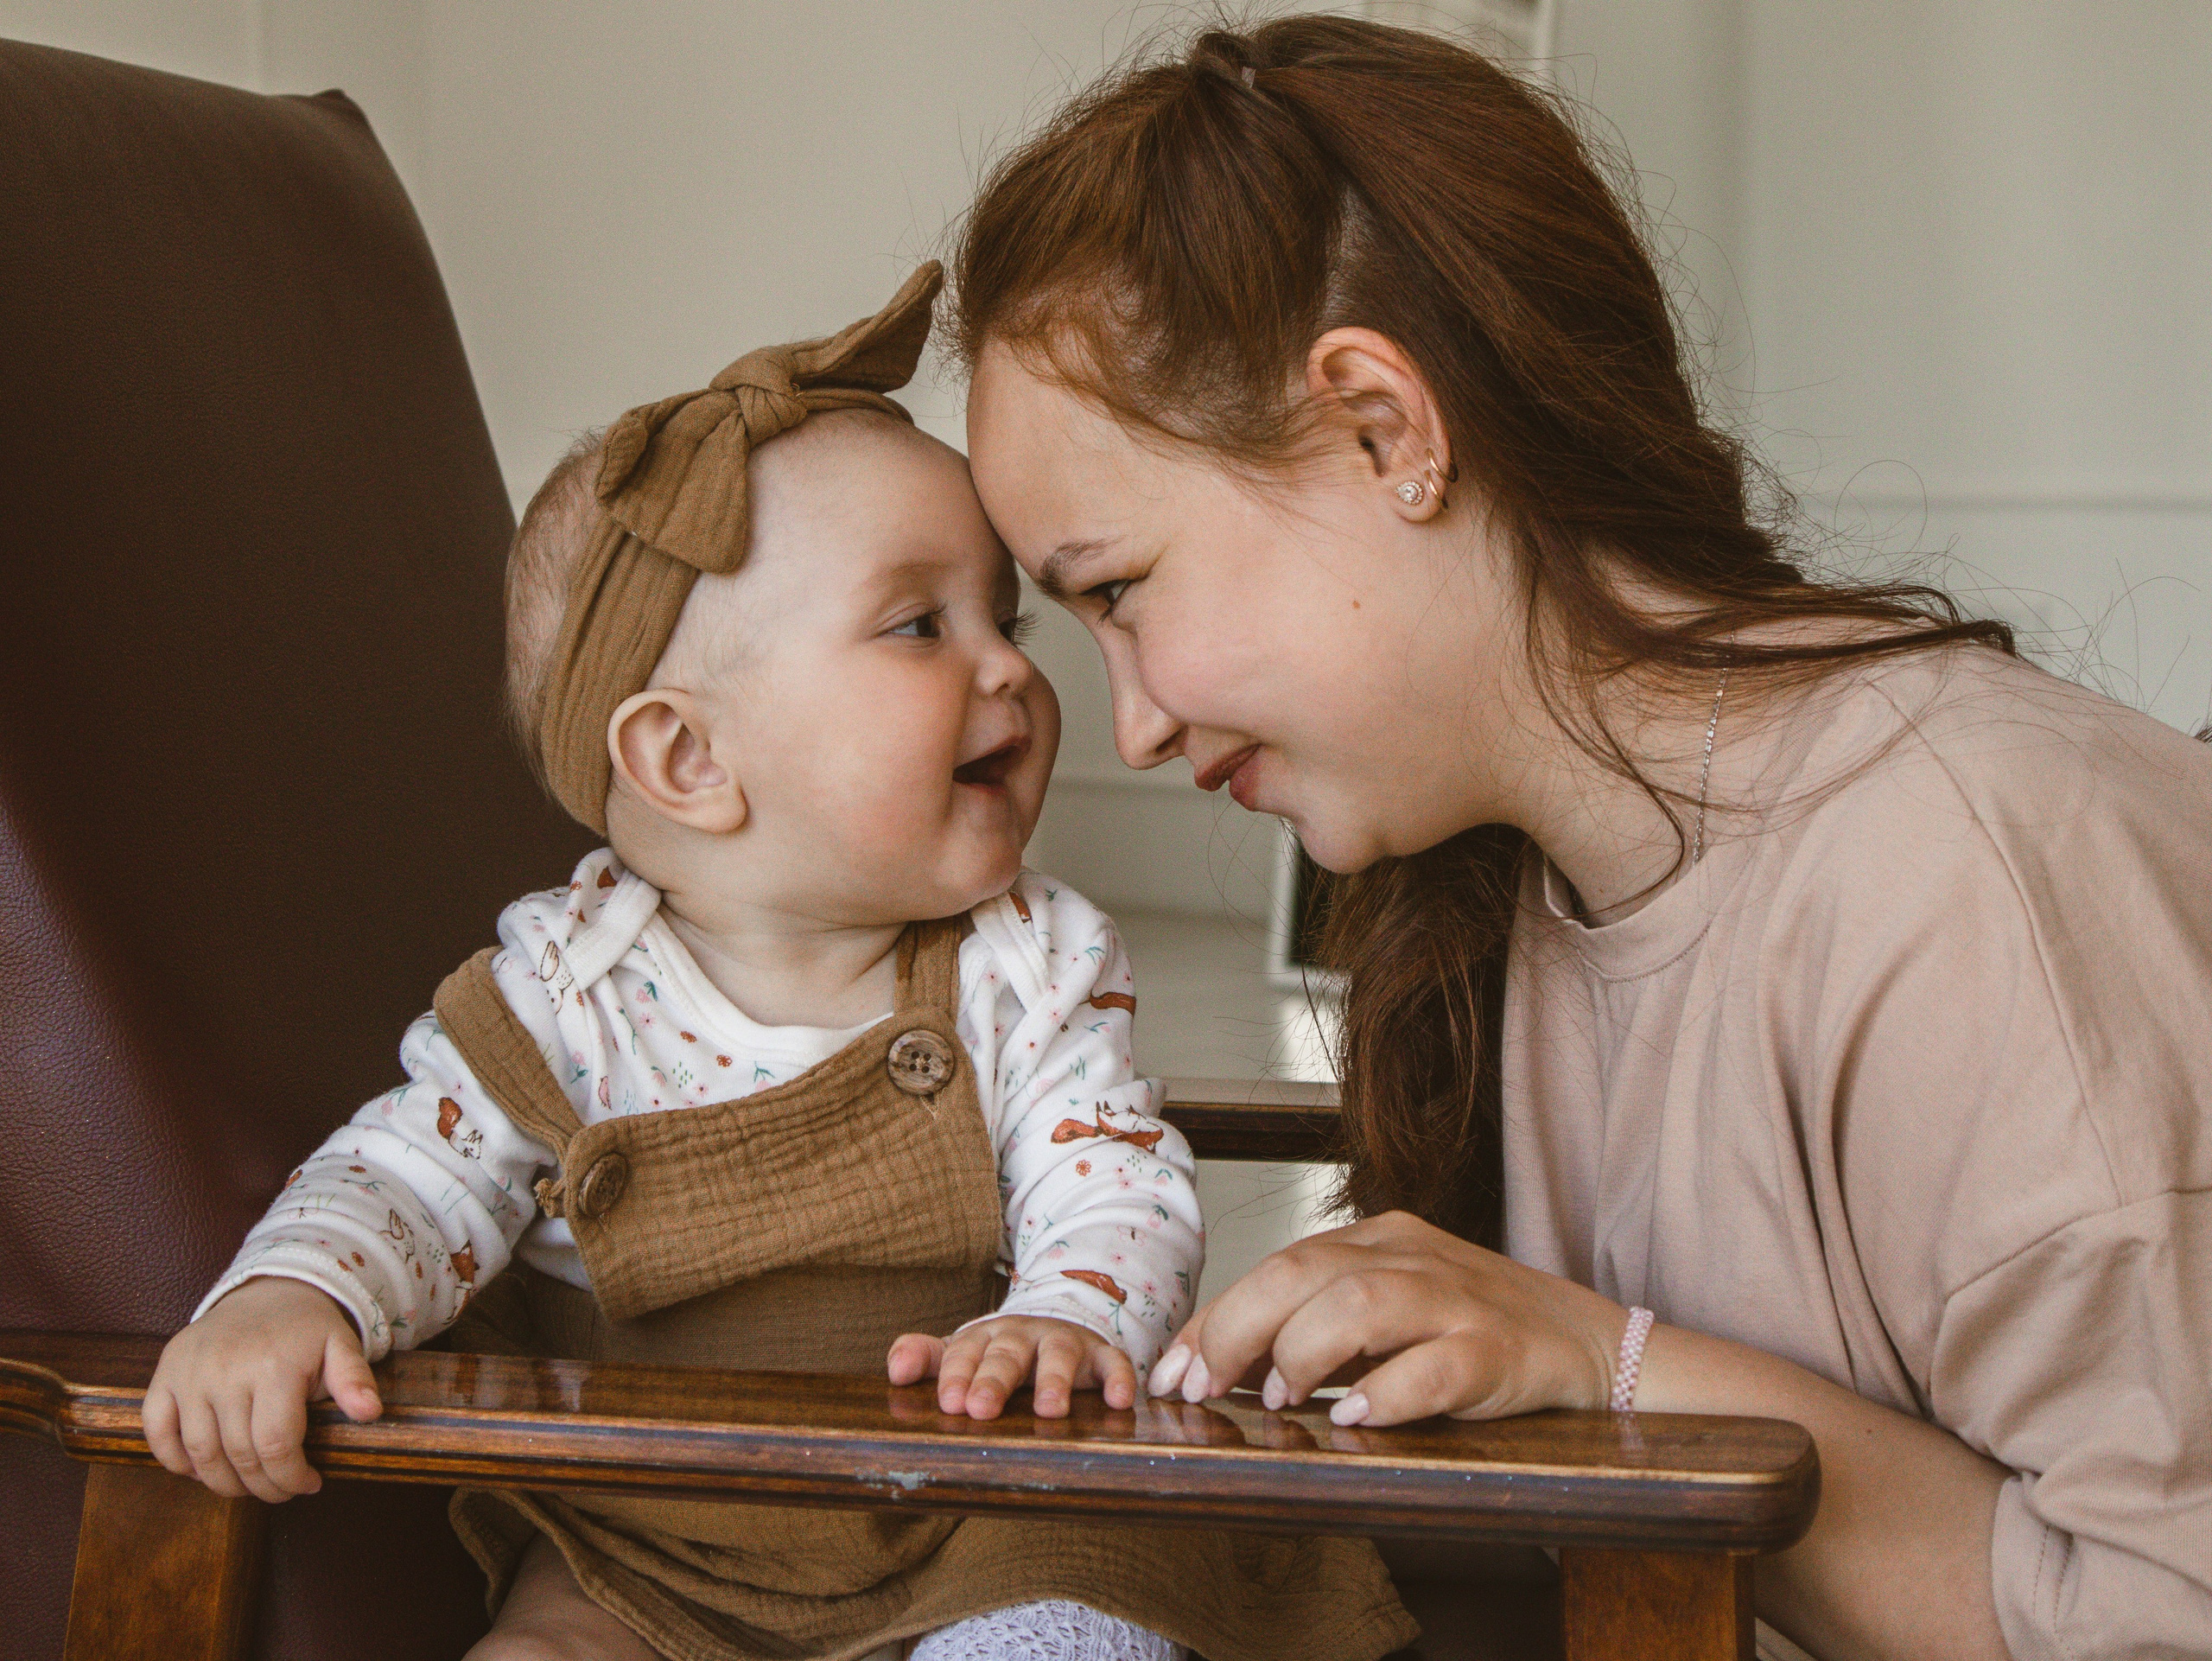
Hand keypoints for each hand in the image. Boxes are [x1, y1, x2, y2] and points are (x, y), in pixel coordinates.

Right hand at [143, 1277, 382, 1501]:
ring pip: (199, 1451)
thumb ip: (355, 1379)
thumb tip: (370, 1413)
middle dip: (262, 1486)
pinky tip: (200, 1470)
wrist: (265, 1290)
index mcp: (274, 1367)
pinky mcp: (165, 1373)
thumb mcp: (341, 1346)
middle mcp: (226, 1370)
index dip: (291, 1477)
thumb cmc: (305, 1328)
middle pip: (239, 1455)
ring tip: (247, 1486)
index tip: (309, 1485)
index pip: (277, 1446)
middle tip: (280, 1491)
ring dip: (222, 1482)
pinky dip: (174, 1460)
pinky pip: (157, 1430)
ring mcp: (190, 1373)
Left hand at [887, 1314, 1136, 1420]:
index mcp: (985, 1339)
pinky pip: (1113, 1362)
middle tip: (981, 1409)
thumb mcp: (962, 1354)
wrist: (1054, 1327)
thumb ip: (926, 1358)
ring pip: (1060, 1355)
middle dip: (995, 1379)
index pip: (965, 1353)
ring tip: (1050, 1411)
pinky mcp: (1100, 1356)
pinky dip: (1119, 1378)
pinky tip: (1120, 1400)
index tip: (950, 1402)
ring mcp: (1064, 1344)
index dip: (957, 1375)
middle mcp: (1024, 1337)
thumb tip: (893, 1370)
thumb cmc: (999, 1354)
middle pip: (1008, 1354)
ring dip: (1055, 1380)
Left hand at [1145, 1210, 1627, 1426]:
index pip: (1275, 1266)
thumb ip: (1311, 1324)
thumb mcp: (1384, 1310)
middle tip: (1204, 1389)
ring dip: (1304, 1353)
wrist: (1586, 1339)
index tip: (1171, 1372)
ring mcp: (1456, 1300)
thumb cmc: (1467, 1328)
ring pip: (1361, 1303)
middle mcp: (1409, 1256)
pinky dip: (1387, 1394)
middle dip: (1237, 1329)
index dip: (1216, 1319)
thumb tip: (1216, 1364)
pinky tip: (1356, 1418)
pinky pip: (1435, 1366)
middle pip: (1302, 1272)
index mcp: (1375, 1239)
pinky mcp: (1497, 1350)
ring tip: (1282, 1400)